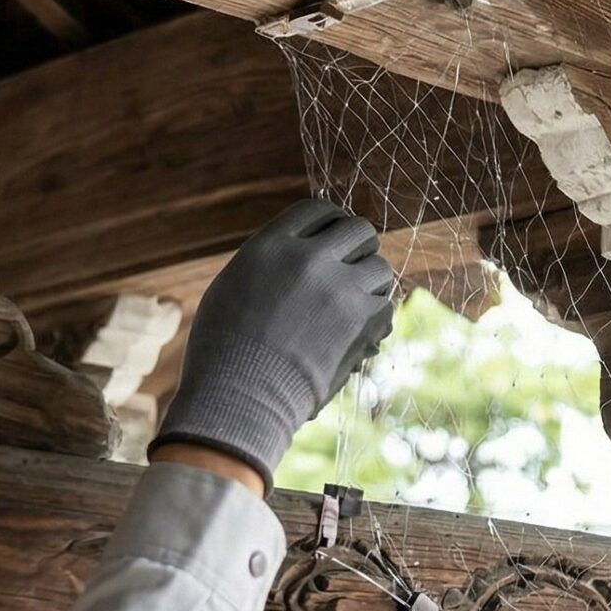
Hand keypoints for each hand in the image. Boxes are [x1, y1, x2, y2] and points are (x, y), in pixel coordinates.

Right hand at [151, 200, 395, 483]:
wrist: (241, 399)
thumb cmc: (225, 351)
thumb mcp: (234, 287)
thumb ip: (273, 262)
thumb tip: (306, 250)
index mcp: (271, 245)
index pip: (317, 210)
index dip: (331, 223)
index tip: (334, 240)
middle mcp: (309, 258)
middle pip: (359, 230)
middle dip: (358, 249)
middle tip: (351, 271)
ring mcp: (340, 288)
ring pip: (380, 268)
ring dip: (370, 287)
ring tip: (351, 308)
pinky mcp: (362, 320)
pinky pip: (386, 307)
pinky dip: (375, 321)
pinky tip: (356, 336)